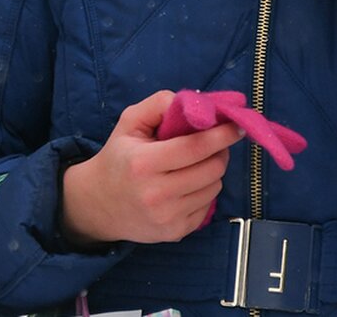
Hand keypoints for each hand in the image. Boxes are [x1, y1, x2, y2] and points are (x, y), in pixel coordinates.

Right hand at [60, 90, 243, 244]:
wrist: (99, 204)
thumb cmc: (119, 157)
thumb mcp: (129, 122)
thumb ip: (158, 105)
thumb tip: (192, 104)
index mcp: (144, 163)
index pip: (195, 148)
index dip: (221, 135)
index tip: (237, 126)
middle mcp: (156, 194)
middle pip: (212, 169)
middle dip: (219, 152)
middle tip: (214, 143)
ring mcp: (167, 217)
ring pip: (214, 188)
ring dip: (213, 171)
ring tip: (196, 164)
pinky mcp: (175, 233)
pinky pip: (207, 206)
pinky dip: (204, 191)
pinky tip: (188, 185)